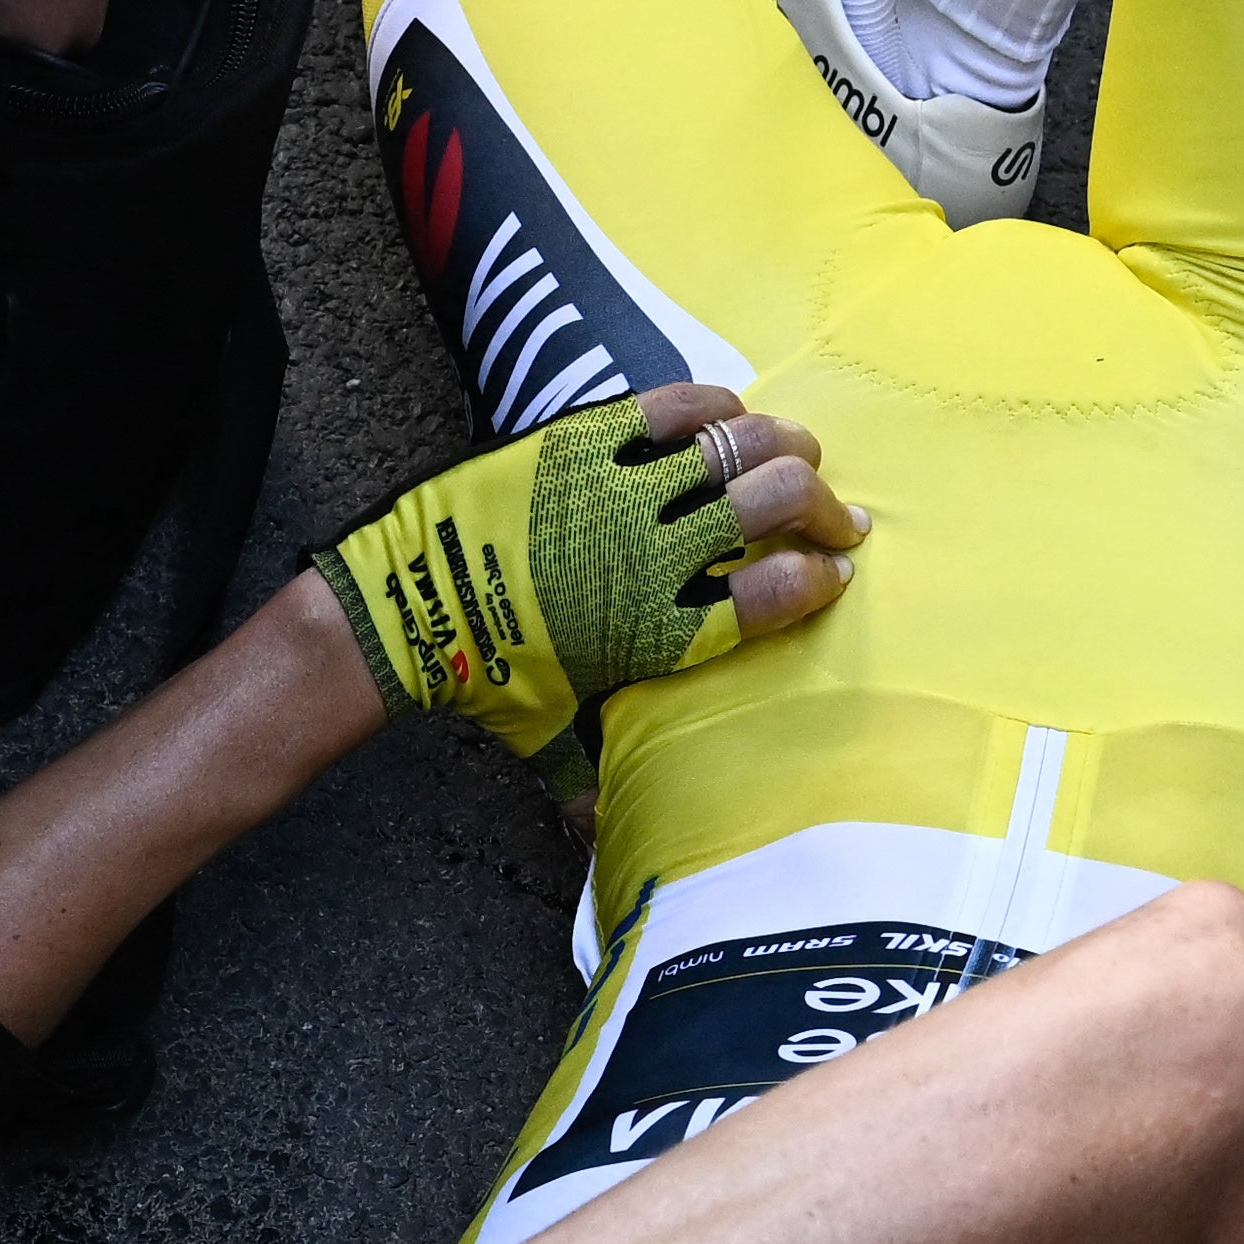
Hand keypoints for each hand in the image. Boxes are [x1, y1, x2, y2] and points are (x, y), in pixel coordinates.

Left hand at [309, 382, 860, 777]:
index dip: (817, 579)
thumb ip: (584, 779)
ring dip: (784, 445)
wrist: (406, 605)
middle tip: (837, 513)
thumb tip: (600, 837)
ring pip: (736, 445)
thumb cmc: (480, 677)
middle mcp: (655, 555)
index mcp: (662, 630)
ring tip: (801, 454)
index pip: (774, 596)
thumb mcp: (544, 733)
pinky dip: (713, 405)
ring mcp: (620, 490)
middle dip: (823, 505)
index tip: (835, 573)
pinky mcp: (582, 441)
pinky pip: (671, 407)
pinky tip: (732, 412)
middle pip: (775, 504)